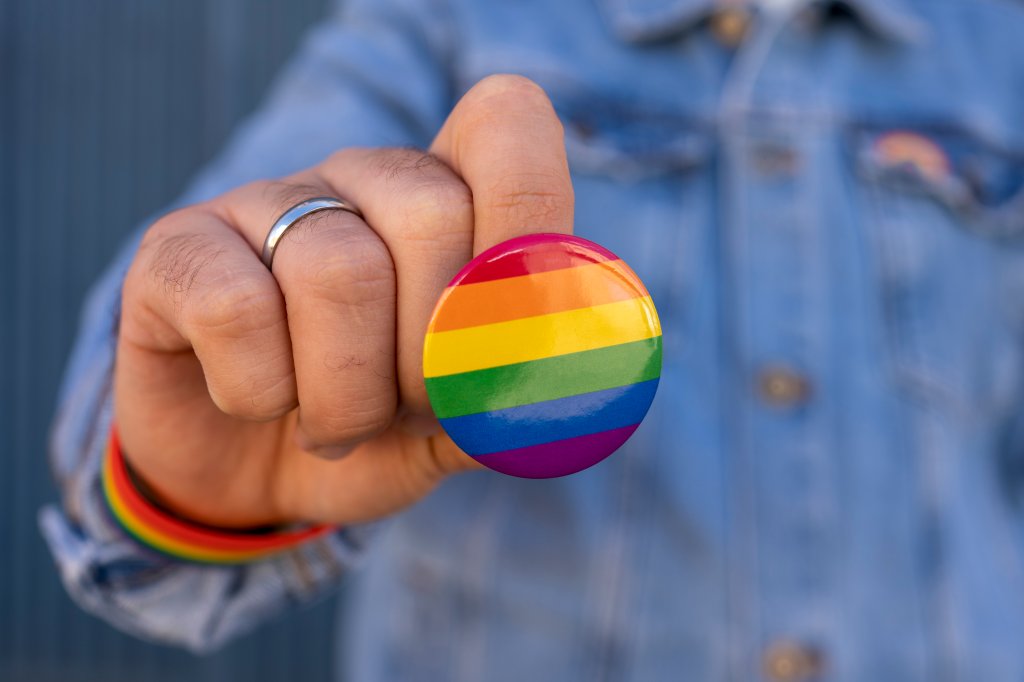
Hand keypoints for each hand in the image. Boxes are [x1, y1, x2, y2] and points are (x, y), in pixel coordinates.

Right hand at [114, 75, 573, 527]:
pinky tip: (258, 402)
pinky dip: (261, 392)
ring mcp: (265, 203)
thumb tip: (566, 384)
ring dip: (349, 394)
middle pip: (433, 217)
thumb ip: (513, 401)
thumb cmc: (375, 433)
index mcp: (450, 200)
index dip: (528, 220)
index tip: (507, 326)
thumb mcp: (459, 429)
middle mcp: (362, 180)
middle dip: (430, 357)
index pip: (508, 126)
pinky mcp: (177, 249)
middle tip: (403, 410)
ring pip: (338, 270)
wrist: (254, 477)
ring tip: (335, 422)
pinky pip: (237, 307)